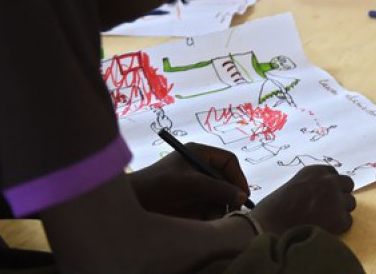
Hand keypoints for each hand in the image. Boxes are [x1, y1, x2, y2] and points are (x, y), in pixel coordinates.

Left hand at [130, 143, 249, 219]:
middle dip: (228, 196)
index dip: (237, 176)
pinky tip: (203, 221)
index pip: (228, 161)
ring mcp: (196, 186)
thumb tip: (242, 196)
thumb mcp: (191, 184)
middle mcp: (200, 168)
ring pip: (219, 197)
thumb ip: (218, 189)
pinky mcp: (191, 202)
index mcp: (199, 154)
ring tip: (212, 218)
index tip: (242, 194)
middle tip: (232, 210)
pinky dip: (210, 215)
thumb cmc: (159, 185)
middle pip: (226, 180)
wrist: (133, 204)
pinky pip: (209, 208)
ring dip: (219, 208)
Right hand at [252, 165, 355, 234]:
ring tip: (322, 221)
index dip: (329, 187)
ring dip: (340, 212)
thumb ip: (310, 186)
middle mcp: (328, 181)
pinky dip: (338, 228)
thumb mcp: (293, 187)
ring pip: (350, 203)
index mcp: (314, 171)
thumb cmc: (272, 210)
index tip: (321, 197)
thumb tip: (322, 195)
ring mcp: (335, 198)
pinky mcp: (340, 218)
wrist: (266, 227)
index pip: (333, 174)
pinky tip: (322, 230)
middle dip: (340, 196)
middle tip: (326, 209)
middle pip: (347, 185)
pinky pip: (348, 222)